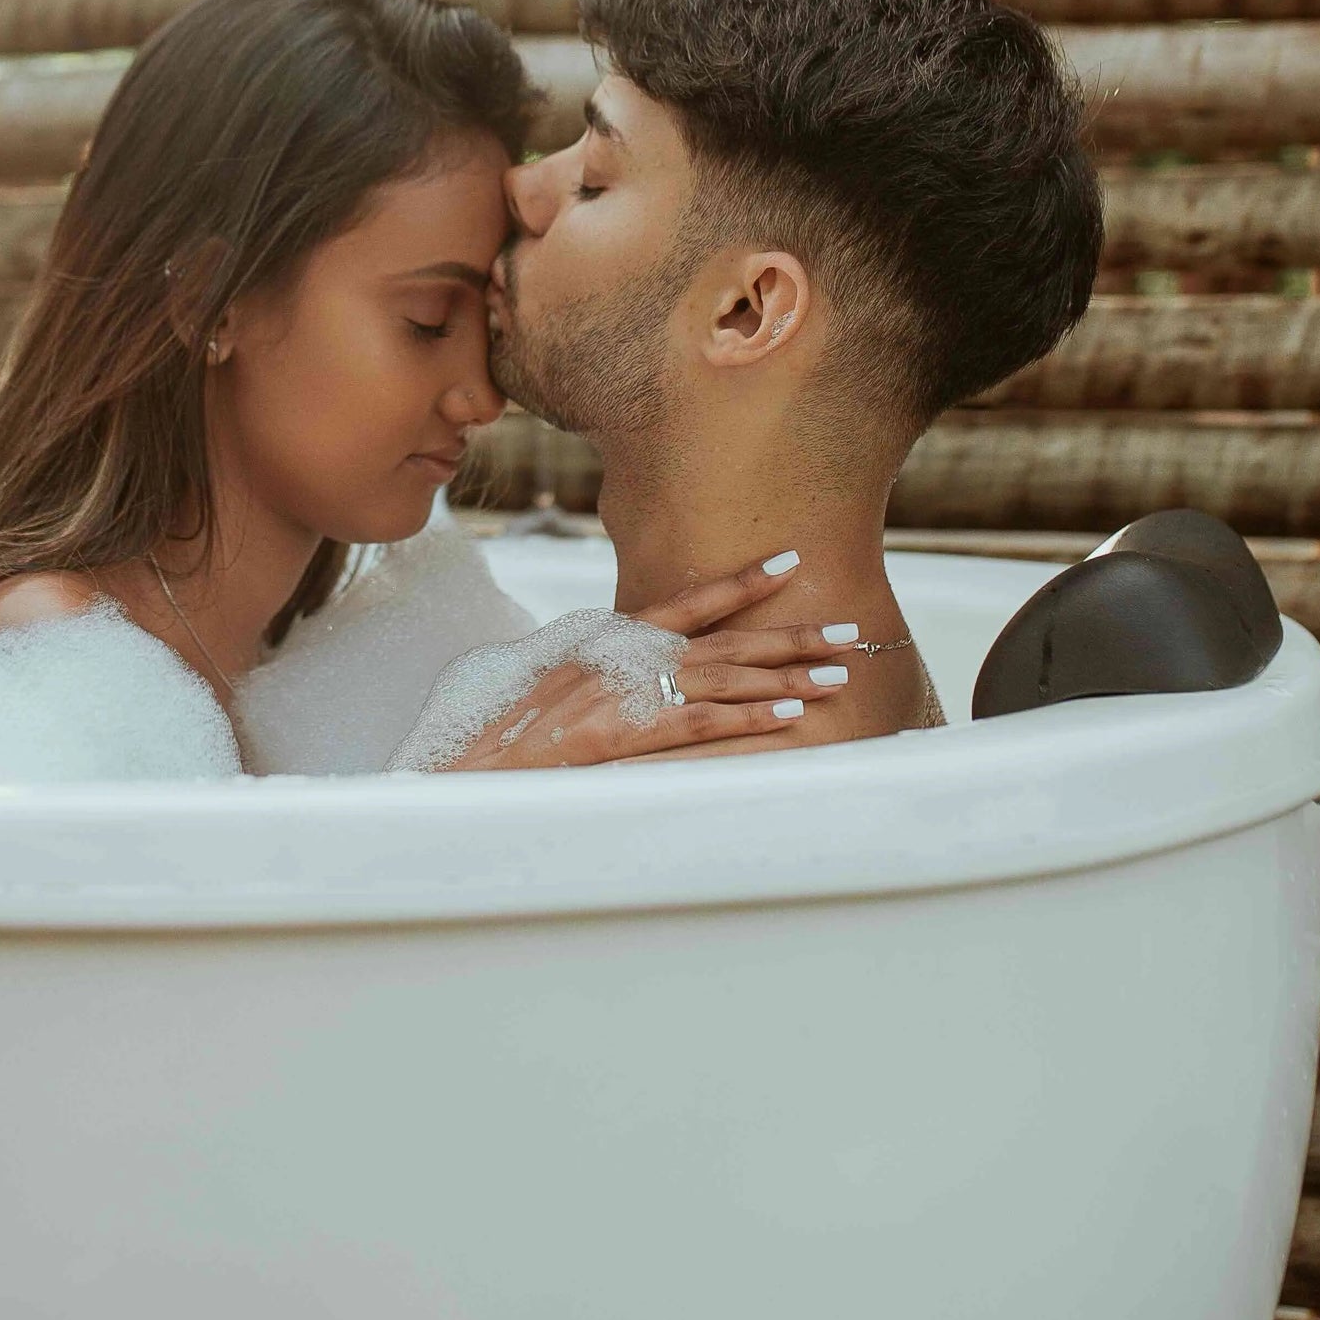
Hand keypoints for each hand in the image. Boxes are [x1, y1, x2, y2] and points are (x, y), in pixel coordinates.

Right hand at [447, 555, 855, 772]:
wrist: (472, 753)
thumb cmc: (507, 719)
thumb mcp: (556, 670)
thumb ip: (604, 662)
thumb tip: (640, 663)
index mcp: (612, 634)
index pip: (690, 601)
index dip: (743, 584)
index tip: (789, 565)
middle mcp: (628, 654)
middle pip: (726, 639)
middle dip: (791, 634)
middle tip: (848, 630)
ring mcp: (629, 691)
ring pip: (725, 676)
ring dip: (786, 676)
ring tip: (836, 674)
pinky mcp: (628, 732)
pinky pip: (701, 720)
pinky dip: (748, 716)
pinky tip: (788, 715)